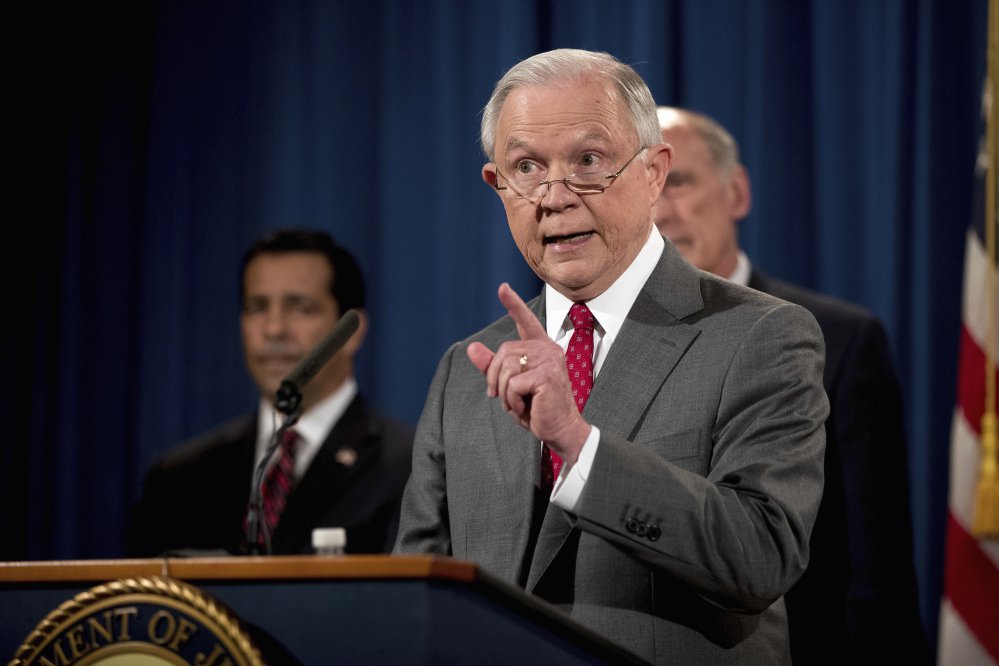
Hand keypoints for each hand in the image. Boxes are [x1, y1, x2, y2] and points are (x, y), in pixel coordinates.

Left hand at [466, 283, 590, 464]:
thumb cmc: (537, 409)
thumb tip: (471, 347)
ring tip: (518, 404)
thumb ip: (492, 366)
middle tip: (506, 398)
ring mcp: (549, 360)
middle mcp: (548, 349)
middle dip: (496, 379)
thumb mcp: (510, 386)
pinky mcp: (546, 376)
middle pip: (503, 353)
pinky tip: (525, 408)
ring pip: (505, 368)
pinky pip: (512, 384)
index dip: (513, 304)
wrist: (560, 430)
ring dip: (504, 392)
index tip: (502, 288)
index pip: (525, 321)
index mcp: (542, 348)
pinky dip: (511, 401)